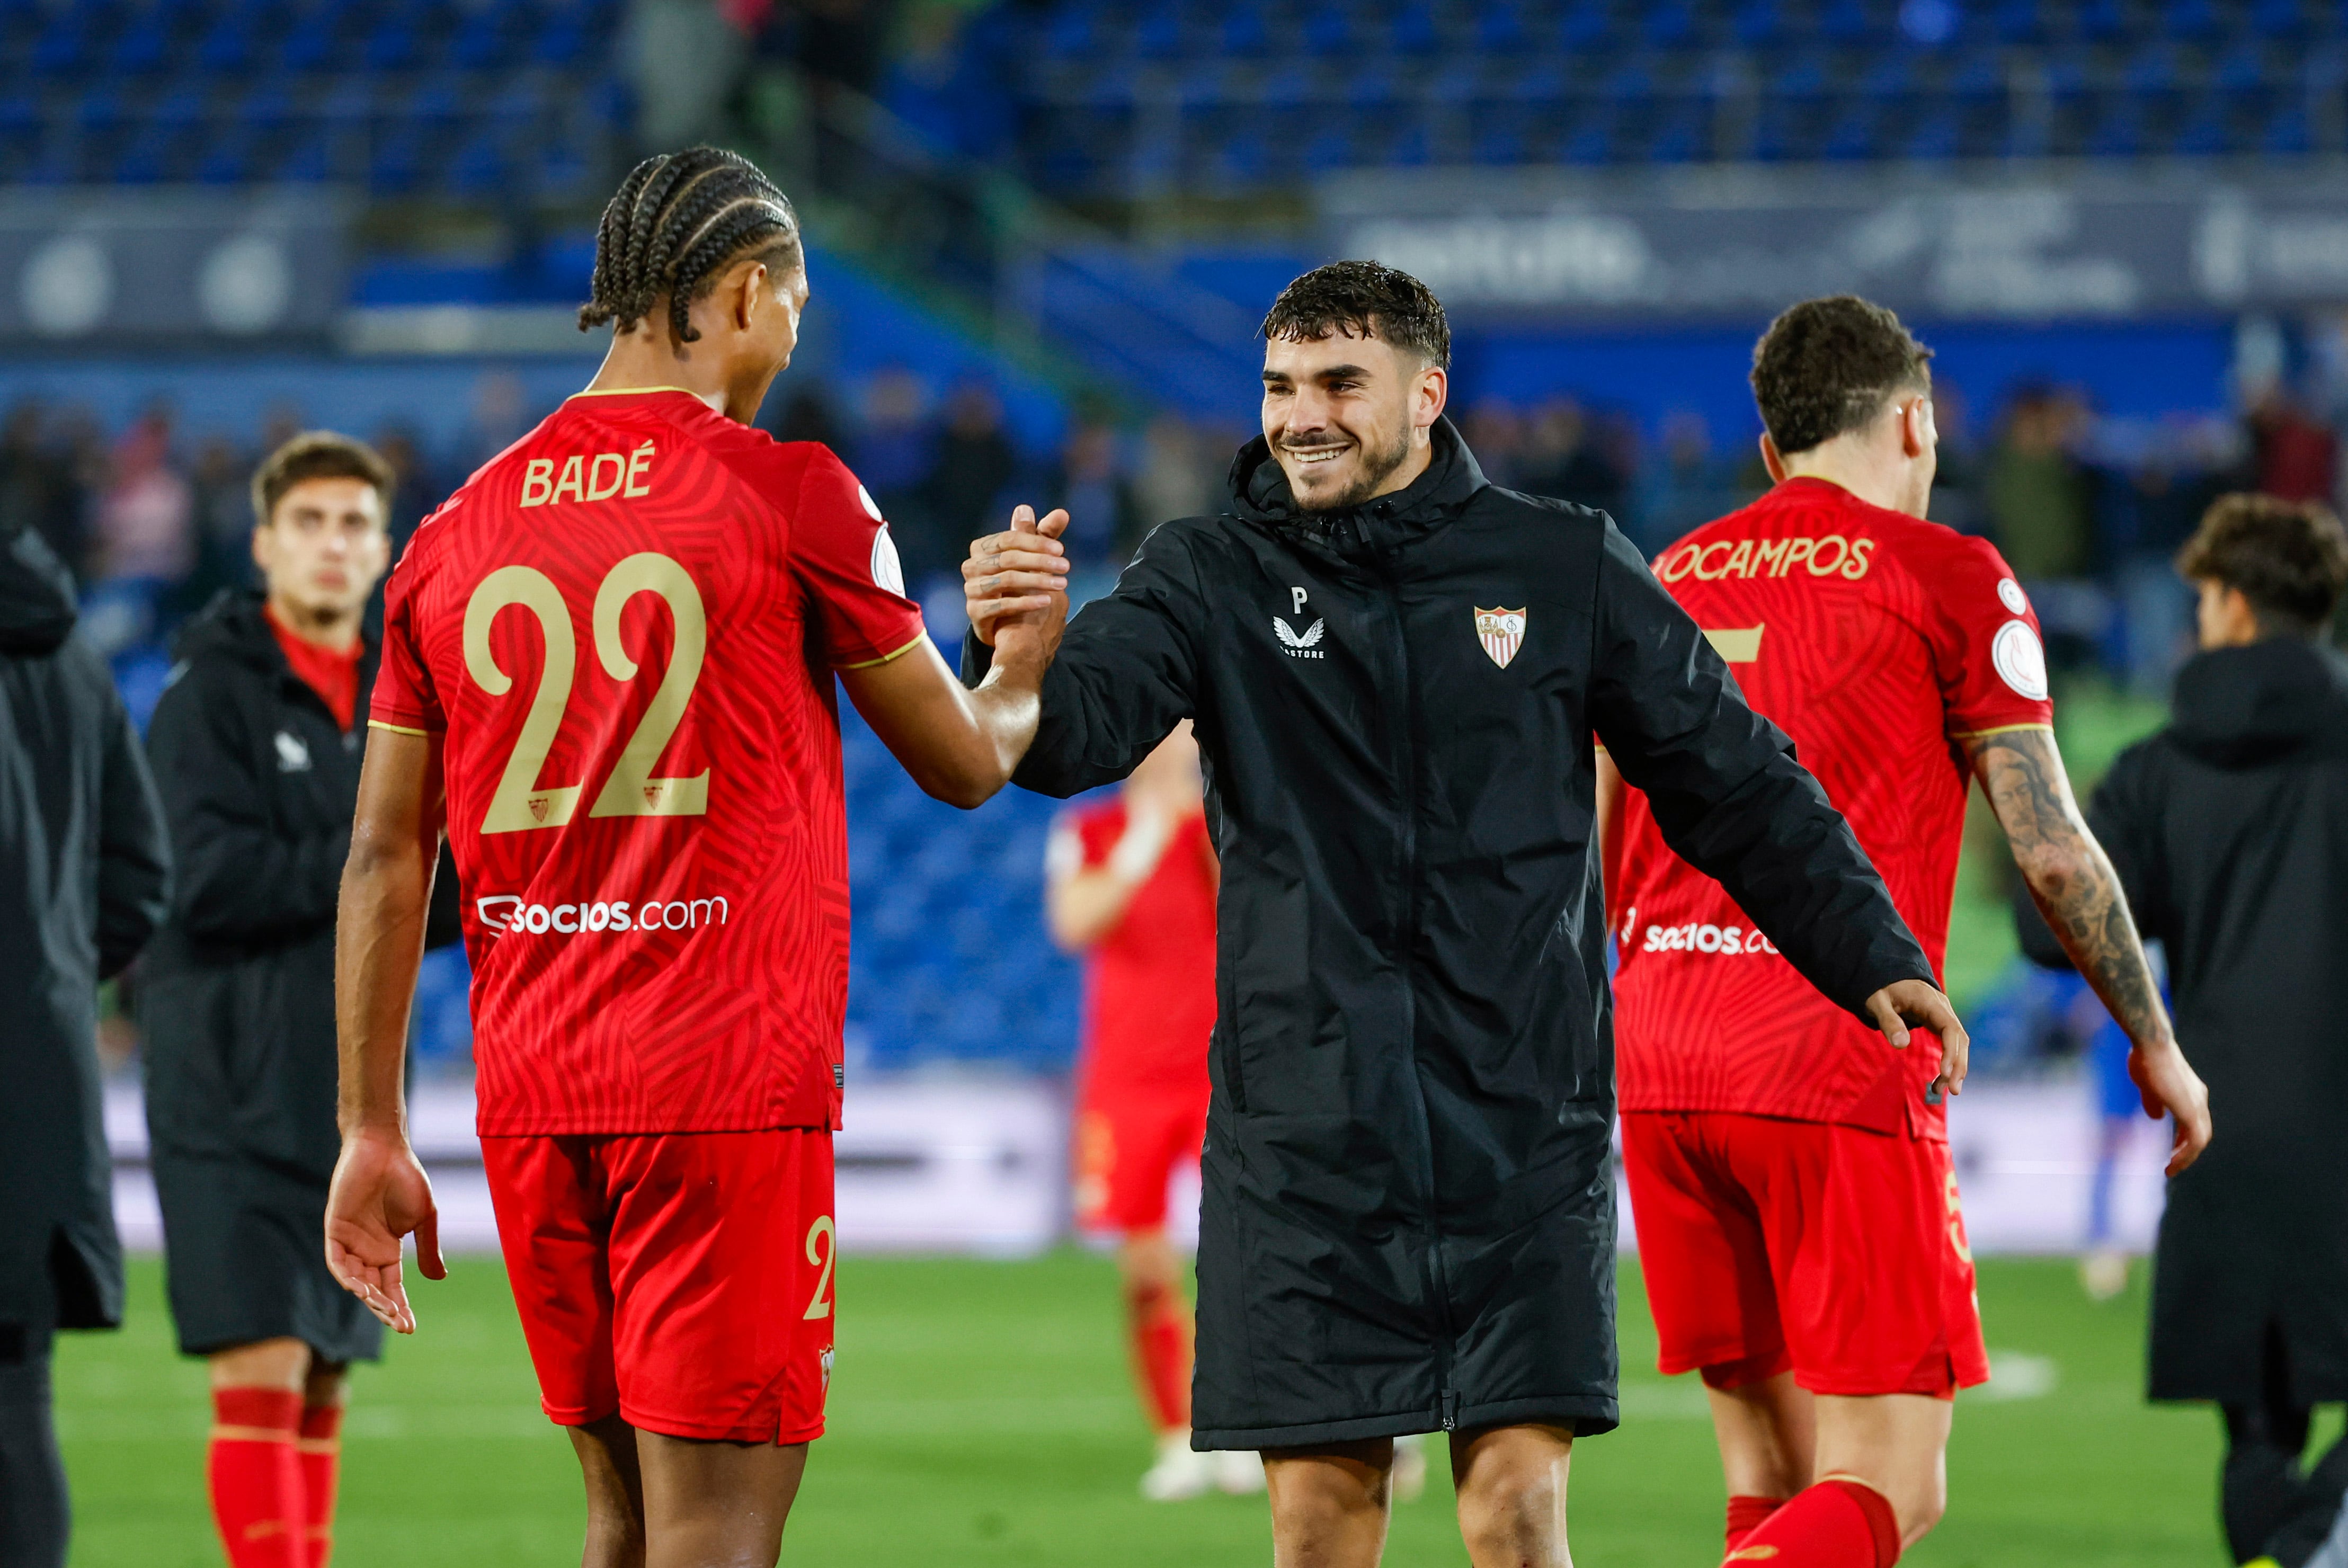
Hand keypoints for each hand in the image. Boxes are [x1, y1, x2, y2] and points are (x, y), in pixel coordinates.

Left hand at [324, 1126, 444, 1333]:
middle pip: (373, 1291)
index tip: (410, 1328)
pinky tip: (361, 1289)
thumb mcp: (424, 1218)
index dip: (400, 1308)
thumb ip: (428, 1248)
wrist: (385, 1149)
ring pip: (355, 1281)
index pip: (392, 1288)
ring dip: (368, 1298)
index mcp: (388, 1251)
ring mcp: (350, 1243)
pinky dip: (347, 1277)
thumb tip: (438, 1279)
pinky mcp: (335, 1231)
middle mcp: (367, 1252)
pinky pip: (337, 1262)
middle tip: (400, 1324)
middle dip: (385, 1310)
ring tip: (385, 1310)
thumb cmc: (406, 1178)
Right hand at [964, 505, 1070, 646]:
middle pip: (1008, 559)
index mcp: (982, 547)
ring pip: (1007, 580)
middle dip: (1040, 561)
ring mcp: (972, 589)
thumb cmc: (1016, 581)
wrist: (1000, 622)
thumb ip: (1044, 536)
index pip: (1009, 539)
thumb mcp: (1030, 556)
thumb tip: (1061, 513)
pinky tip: (1047, 601)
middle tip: (1066, 566)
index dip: (1035, 542)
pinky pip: (1002, 605)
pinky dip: (1027, 602)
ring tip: (1061, 584)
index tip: (1061, 549)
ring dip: (1037, 581)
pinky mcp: (975, 612)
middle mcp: (972, 566)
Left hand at [1864, 978, 1969, 1102]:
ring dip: (1956, 1066)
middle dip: (1959, 1064)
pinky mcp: (1940, 1023)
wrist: (1887, 975)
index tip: (1946, 1072)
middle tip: (1953, 1090)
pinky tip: (1942, 1079)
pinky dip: (1949, 1061)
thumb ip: (1889, 1021)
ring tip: (1943, 1090)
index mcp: (1929, 1001)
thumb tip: (1901, 1045)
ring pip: (1958, 1043)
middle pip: (1960, 1038)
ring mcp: (1944, 1015)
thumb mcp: (1878, 1002)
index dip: (1951, 1051)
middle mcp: (1942, 1008)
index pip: (1950, 1028)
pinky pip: (1951, 1043)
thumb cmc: (1881, 988)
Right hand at [2129, 1039, 2211, 1175]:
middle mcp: (2199, 1099)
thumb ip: (2154, 1102)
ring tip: (2171, 1168)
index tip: (2171, 1149)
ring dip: (2186, 1157)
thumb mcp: (2147, 1084)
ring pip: (2199, 1140)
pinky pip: (2193, 1143)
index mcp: (2191, 1092)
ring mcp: (2197, 1106)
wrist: (2152, 1045)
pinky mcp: (2190, 1113)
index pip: (2194, 1121)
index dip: (2183, 1137)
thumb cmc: (2145, 1058)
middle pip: (2201, 1133)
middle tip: (2172, 1163)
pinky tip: (2170, 1163)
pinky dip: (2184, 1156)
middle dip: (2187, 1151)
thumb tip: (2157, 1117)